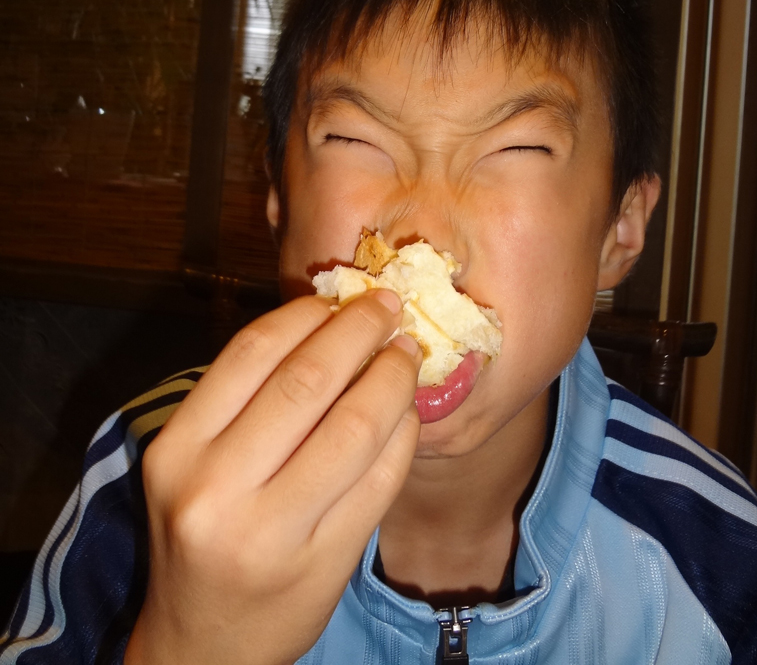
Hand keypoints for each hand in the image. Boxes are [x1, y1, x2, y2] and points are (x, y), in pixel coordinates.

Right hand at [124, 290, 421, 664]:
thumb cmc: (202, 535)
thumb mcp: (194, 464)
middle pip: (306, 381)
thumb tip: (329, 320)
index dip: (307, 313)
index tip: (341, 296)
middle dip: (359, 332)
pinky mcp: (322, 564)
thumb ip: (247, 400)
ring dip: (391, 378)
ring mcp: (271, 532)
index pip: (250, 353)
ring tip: (405, 355)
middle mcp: (215, 489)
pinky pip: (380, 479)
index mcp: (177, 450)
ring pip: (353, 427)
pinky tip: (408, 413)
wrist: (203, 648)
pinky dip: (404, 434)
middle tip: (388, 308)